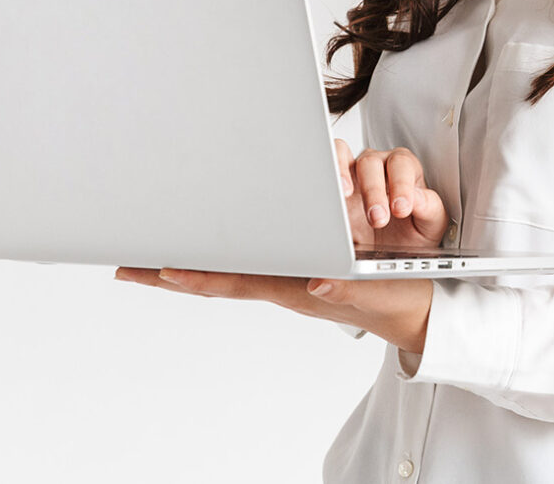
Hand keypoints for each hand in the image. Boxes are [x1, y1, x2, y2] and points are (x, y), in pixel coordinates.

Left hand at [113, 267, 433, 352]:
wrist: (425, 304)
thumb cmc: (401, 298)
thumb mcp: (382, 292)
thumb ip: (351, 290)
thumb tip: (317, 283)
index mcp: (298, 285)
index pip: (237, 280)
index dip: (197, 275)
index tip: (159, 270)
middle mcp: (288, 272)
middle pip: (221, 269)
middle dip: (175, 268)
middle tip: (127, 264)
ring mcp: (295, 264)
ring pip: (238, 260)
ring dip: (199, 266)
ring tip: (160, 264)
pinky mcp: (310, 249)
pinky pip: (260, 255)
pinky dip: (232, 254)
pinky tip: (218, 250)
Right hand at [335, 138, 447, 249]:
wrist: (392, 254)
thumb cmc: (413, 232)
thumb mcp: (431, 225)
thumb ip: (430, 209)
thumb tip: (418, 197)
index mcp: (406, 171)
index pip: (402, 165)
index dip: (401, 185)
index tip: (401, 208)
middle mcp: (379, 167)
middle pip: (372, 162)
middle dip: (374, 190)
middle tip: (378, 217)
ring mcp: (354, 173)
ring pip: (345, 155)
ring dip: (345, 174)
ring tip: (347, 195)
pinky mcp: (335, 186)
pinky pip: (328, 165)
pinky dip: (329, 171)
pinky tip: (334, 191)